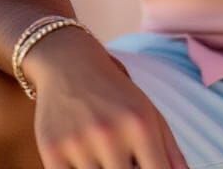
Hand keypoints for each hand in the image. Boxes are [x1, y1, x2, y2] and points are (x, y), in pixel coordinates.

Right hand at [24, 27, 189, 168]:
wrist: (70, 63)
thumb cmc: (117, 95)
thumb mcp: (149, 113)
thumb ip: (171, 152)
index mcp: (141, 124)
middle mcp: (111, 133)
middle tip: (125, 160)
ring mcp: (79, 143)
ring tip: (107, 159)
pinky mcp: (52, 151)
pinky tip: (85, 162)